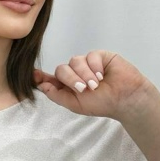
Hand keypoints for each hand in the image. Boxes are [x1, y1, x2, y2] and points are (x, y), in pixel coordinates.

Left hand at [33, 50, 151, 118]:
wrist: (125, 98)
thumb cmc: (102, 104)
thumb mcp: (75, 104)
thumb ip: (57, 95)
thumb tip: (41, 85)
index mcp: (69, 86)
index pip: (51, 79)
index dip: (41, 76)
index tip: (34, 76)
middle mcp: (76, 74)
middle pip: (62, 69)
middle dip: (71, 79)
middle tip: (83, 89)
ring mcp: (87, 64)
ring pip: (75, 61)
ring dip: (84, 74)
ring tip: (95, 85)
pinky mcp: (99, 56)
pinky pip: (90, 56)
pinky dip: (94, 67)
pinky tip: (102, 76)